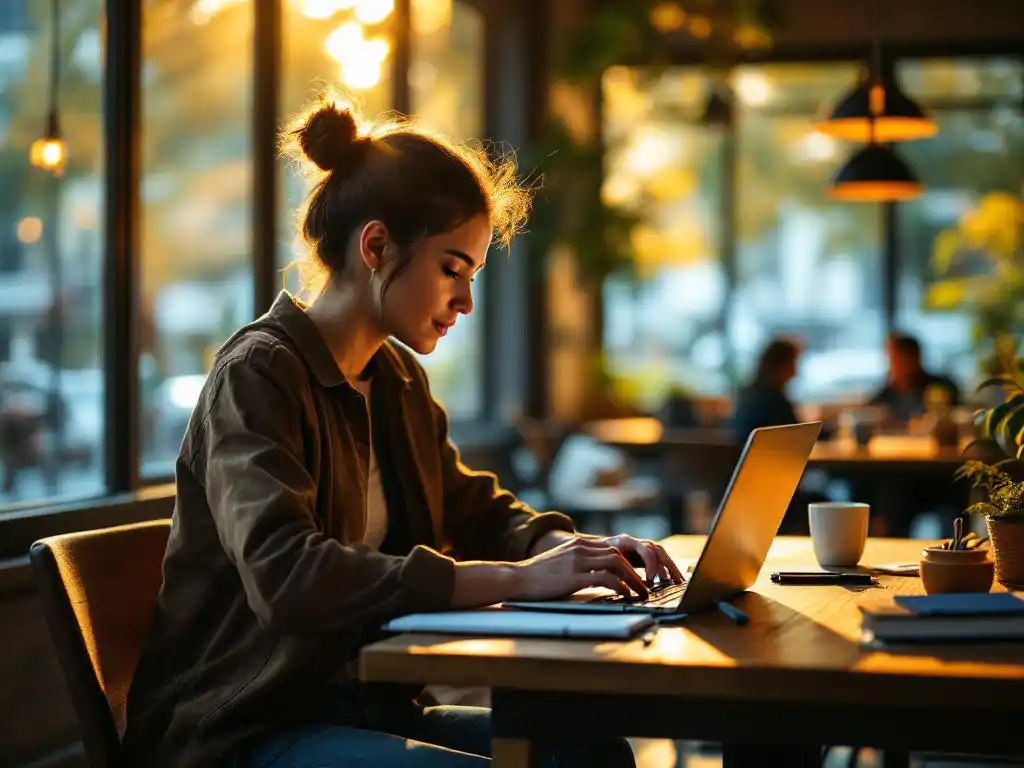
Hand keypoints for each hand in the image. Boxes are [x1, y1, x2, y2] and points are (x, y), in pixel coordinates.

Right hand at [509, 537, 649, 600]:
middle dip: (636, 570)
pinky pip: (605, 578)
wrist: (516, 578)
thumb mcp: (561, 562)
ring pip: (616, 562)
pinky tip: (624, 595)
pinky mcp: (573, 576)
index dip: (629, 562)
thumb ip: (579, 563)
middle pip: (618, 554)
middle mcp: (580, 548)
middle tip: (646, 585)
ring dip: (632, 578)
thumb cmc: (537, 576)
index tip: (638, 575)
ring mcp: (577, 561)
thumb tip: (599, 576)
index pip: (611, 548)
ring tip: (640, 591)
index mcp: (578, 544)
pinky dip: (619, 585)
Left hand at [597, 534, 684, 586]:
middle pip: (658, 550)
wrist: (585, 550)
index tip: (650, 581)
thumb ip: (612, 573)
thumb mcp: (599, 565)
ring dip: (670, 567)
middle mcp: (634, 542)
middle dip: (668, 566)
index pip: (646, 550)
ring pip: (660, 554)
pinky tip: (670, 581)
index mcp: (624, 542)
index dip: (651, 565)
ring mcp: (638, 548)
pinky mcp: (639, 555)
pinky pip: (656, 560)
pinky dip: (664, 569)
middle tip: (674, 581)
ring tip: (678, 582)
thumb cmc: (591, 559)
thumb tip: (624, 586)